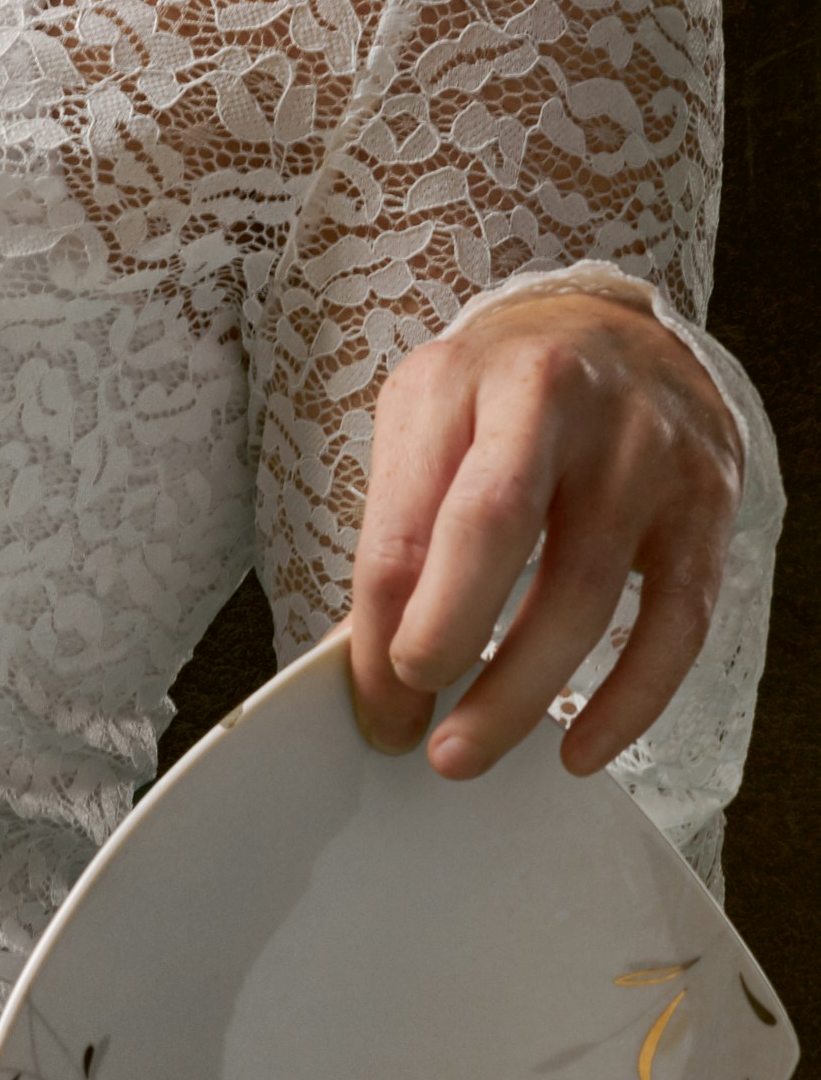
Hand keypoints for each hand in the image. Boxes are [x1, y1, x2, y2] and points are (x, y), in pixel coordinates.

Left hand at [347, 285, 742, 779]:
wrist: (620, 331)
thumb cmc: (502, 390)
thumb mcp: (426, 421)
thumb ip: (399, 525)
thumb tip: (371, 662)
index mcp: (463, 382)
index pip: (408, 520)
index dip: (383, 629)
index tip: (376, 700)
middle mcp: (556, 403)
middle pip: (494, 534)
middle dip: (449, 648)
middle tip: (423, 735)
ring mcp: (643, 450)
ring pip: (581, 593)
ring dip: (523, 694)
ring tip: (472, 748)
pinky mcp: (706, 502)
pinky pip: (675, 622)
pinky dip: (630, 700)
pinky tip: (583, 747)